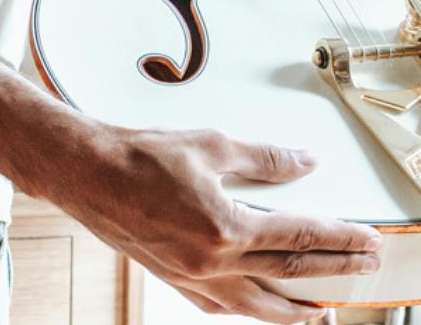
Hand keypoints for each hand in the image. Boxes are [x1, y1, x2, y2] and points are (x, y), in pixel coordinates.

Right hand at [40, 126, 380, 322]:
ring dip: (295, 308)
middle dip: (334, 271)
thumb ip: (263, 159)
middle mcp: (212, 260)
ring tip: (321, 310)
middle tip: (364, 267)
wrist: (83, 172)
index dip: (341, 239)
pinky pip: (219, 306)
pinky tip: (255, 307)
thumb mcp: (209, 145)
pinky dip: (246, 309)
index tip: (368, 240)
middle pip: (290, 273)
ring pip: (257, 305)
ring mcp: (191, 275)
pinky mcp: (171, 278)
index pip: (301, 237)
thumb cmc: (136, 156)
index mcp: (225, 227)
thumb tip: (303, 163)